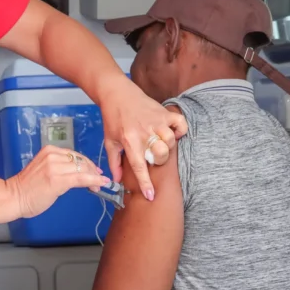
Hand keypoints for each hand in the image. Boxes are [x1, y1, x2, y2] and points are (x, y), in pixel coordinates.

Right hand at [7, 146, 110, 217]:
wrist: (14, 197)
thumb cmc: (28, 188)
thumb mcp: (44, 170)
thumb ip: (59, 167)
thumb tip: (79, 173)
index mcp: (49, 151)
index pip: (74, 155)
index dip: (87, 164)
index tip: (95, 171)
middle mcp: (52, 155)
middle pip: (80, 161)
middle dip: (93, 171)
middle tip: (99, 180)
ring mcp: (55, 167)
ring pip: (83, 169)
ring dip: (94, 177)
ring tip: (99, 185)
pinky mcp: (58, 180)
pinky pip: (81, 178)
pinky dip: (94, 180)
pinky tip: (101, 184)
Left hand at [99, 78, 186, 200]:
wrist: (116, 93)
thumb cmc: (113, 118)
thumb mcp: (109, 141)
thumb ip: (114, 162)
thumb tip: (118, 180)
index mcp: (129, 141)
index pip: (139, 166)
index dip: (145, 183)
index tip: (151, 195)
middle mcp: (143, 132)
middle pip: (161, 154)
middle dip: (159, 160)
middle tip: (154, 156)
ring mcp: (155, 121)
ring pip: (171, 141)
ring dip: (167, 146)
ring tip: (160, 143)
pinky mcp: (163, 112)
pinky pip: (180, 124)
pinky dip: (180, 130)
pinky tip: (172, 132)